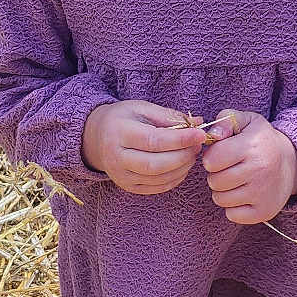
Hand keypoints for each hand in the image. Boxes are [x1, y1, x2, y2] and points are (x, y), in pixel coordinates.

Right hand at [82, 100, 207, 194]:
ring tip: (191, 153)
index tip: (199, 134)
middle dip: (183, 155)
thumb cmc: (123, 119)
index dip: (180, 139)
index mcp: (119, 133)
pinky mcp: (129, 187)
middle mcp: (117, 158)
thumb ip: (169, 116)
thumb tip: (198, 122)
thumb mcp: (142, 108)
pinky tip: (182, 165)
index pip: (153, 140)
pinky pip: (158, 187)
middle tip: (197, 145)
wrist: (96, 138)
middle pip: (155, 164)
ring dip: (182, 167)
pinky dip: (175, 178)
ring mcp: (122, 176)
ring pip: (159, 178)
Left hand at [199, 110, 296, 223]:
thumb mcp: (247, 122)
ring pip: (220, 199)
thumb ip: (226, 120)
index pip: (212, 160)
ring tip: (236, 181)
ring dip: (223, 191)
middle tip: (230, 169)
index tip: (221, 155)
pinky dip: (233, 207)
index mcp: (252, 146)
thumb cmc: (261, 141)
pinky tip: (243, 195)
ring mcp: (263, 193)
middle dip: (216, 174)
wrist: (292, 163)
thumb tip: (212, 135)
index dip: (212, 157)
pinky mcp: (264, 212)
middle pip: (214, 181)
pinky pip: (232, 215)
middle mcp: (259, 170)